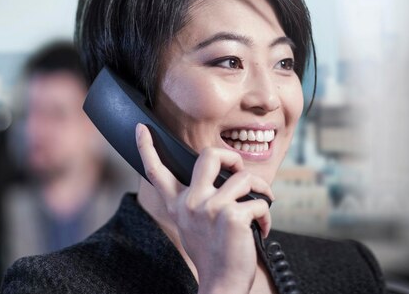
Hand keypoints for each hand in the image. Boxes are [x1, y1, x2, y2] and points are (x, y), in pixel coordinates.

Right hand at [136, 123, 273, 293]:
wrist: (221, 283)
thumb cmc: (212, 254)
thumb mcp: (193, 224)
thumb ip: (198, 201)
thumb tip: (226, 179)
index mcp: (178, 203)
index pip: (157, 171)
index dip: (147, 147)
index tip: (141, 129)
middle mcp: (190, 202)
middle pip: (209, 155)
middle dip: (231, 157)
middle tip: (239, 172)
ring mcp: (209, 208)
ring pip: (243, 178)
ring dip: (261, 190)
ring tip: (262, 204)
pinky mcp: (231, 216)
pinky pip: (259, 203)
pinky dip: (266, 215)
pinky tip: (261, 229)